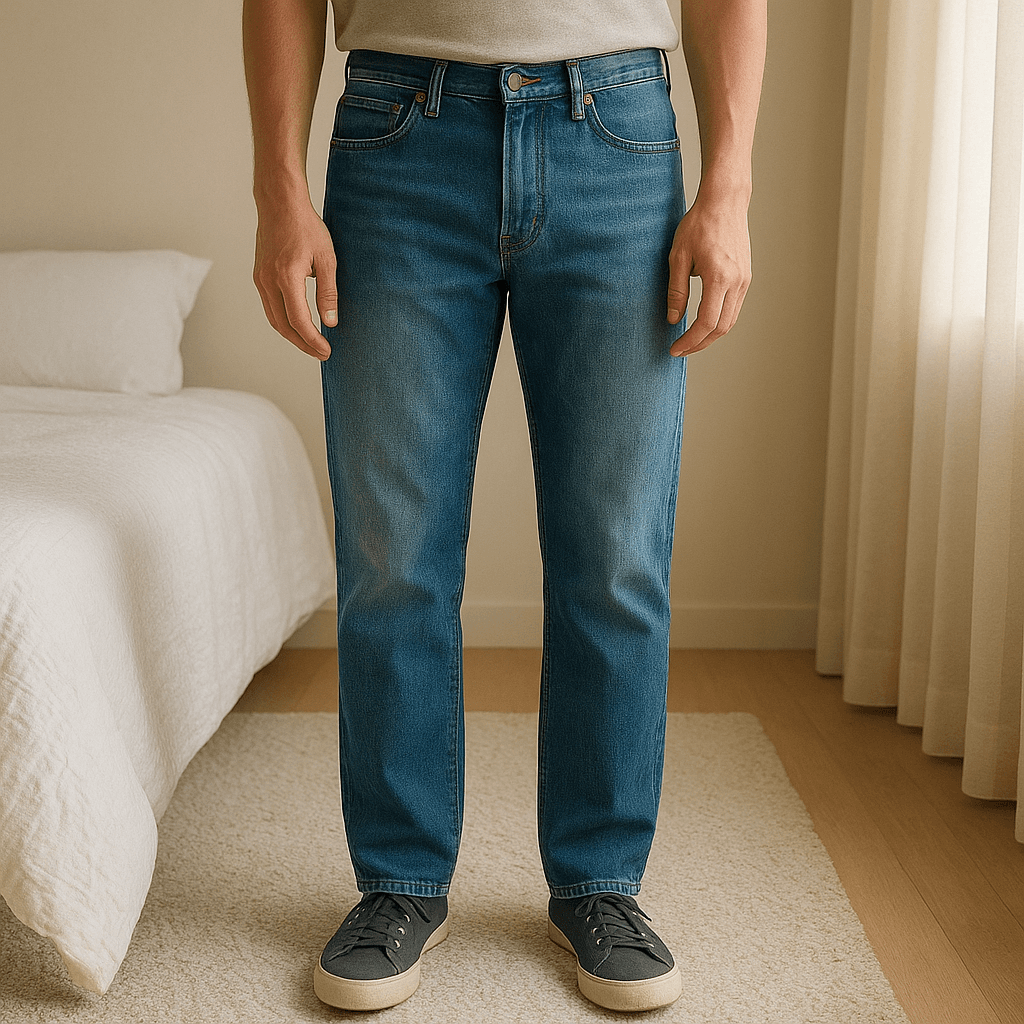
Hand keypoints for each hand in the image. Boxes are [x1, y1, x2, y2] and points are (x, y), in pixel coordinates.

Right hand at [253, 201, 336, 360]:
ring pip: (274, 319)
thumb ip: (328, 293)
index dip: (312, 340)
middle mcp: (268, 281)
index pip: (298, 320)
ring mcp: (260, 279)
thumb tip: (330, 322)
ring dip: (292, 336)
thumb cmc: (305, 227)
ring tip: (312, 344)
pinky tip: (298, 326)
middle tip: (322, 353)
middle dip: (303, 344)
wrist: (280, 204)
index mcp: (286, 277)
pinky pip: (270, 308)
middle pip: (283, 326)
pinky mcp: (259, 276)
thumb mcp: (326, 259)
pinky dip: (283, 321)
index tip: (326, 350)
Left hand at [666, 189, 751, 356]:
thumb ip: (677, 290)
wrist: (725, 202)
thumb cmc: (698, 224)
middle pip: (721, 328)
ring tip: (690, 341)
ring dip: (710, 335)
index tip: (674, 349)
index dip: (689, 340)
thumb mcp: (678, 256)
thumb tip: (673, 319)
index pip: (706, 322)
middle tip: (680, 350)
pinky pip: (734, 308)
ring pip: (730, 320)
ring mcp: (744, 280)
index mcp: (719, 277)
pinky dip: (719, 321)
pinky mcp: (745, 277)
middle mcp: (737, 282)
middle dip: (699, 344)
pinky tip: (703, 323)